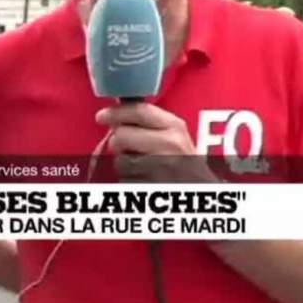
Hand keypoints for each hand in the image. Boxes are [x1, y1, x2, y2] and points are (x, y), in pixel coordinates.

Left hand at [96, 103, 217, 182]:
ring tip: (142, 166)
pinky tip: (143, 179)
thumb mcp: (176, 136)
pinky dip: (128, 181)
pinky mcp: (149, 187)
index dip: (116, 112)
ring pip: (120, 160)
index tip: (102, 115)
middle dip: (118, 142)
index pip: (139, 111)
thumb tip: (117, 116)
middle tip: (125, 147)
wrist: (201, 190)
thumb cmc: (185, 164)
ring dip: (124, 163)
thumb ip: (151, 124)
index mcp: (175, 127)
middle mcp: (169, 145)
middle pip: (122, 135)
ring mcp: (160, 167)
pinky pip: (125, 180)